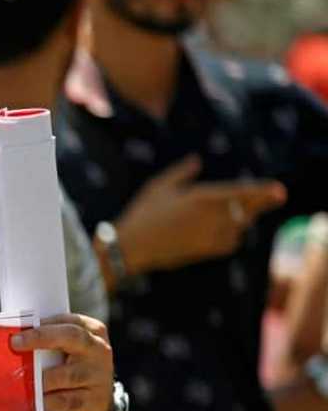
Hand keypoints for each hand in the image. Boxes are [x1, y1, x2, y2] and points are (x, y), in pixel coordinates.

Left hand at [11, 314, 114, 410]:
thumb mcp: (69, 350)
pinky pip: (65, 400)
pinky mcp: (93, 400)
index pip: (66, 321)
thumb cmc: (75, 370)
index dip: (41, 325)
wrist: (99, 405)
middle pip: (71, 336)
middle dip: (41, 338)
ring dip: (39, 379)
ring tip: (18, 380)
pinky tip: (32, 403)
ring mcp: (98, 375)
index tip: (18, 331)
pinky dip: (46, 402)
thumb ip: (48, 342)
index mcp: (91, 331)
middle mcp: (98, 349)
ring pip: (66, 374)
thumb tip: (11, 340)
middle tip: (15, 344)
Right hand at [115, 156, 286, 274]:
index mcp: (200, 198)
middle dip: (262, 203)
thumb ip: (181, 172)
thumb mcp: (159, 186)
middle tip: (277, 196)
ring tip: (251, 212)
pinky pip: (229, 243)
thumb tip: (197, 160)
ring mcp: (208, 235)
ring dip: (245, 219)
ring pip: (239, 226)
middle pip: (246, 209)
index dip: (262, 191)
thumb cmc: (143, 213)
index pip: (240, 193)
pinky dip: (234, 236)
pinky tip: (233, 231)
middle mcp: (209, 217)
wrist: (131, 246)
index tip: (278, 190)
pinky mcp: (203, 250)